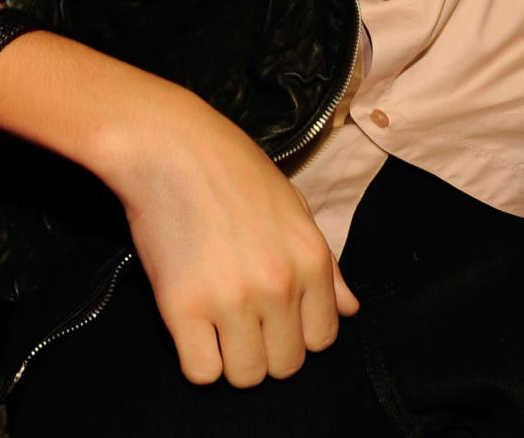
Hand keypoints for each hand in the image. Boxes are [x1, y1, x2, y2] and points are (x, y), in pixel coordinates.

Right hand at [105, 91, 358, 386]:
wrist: (172, 147)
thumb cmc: (234, 170)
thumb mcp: (294, 207)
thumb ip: (326, 265)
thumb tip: (350, 309)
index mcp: (311, 258)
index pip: (323, 338)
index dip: (299, 332)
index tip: (278, 317)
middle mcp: (279, 284)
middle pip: (286, 365)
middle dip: (267, 349)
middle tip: (244, 319)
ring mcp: (231, 299)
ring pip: (246, 376)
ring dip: (233, 358)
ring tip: (218, 324)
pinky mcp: (183, 309)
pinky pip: (202, 373)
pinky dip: (198, 359)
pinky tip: (194, 327)